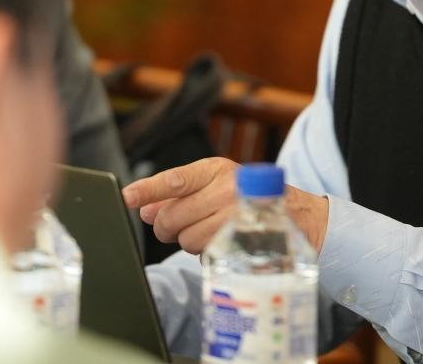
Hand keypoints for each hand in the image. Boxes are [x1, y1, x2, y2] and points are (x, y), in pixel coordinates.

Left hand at [122, 157, 329, 254]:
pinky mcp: (240, 241)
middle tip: (176, 226)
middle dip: (167, 226)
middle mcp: (226, 189)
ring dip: (188, 240)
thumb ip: (178, 195)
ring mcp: (235, 216)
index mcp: (216, 169)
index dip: (147, 190)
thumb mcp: (215, 186)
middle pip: (172, 216)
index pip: (174, 180)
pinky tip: (219, 240)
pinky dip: (204, 250)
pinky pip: (204, 252)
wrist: (296, 216)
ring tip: (209, 230)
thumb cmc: (248, 198)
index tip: (126, 197)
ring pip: (186, 239)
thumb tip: (142, 208)